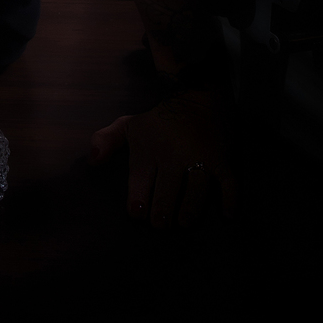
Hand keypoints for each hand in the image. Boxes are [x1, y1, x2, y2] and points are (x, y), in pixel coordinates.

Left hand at [89, 89, 237, 228]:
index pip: (141, 178)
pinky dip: (230, 200)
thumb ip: (106, 141)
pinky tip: (226, 215)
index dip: (138, 198)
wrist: (196, 97)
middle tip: (160, 225)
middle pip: (168, 189)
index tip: (136, 213)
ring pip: (197, 190)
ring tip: (183, 223)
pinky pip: (229, 184)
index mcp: (149, 148)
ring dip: (190, 210)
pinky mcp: (222, 161)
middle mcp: (174, 155)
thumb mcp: (128, 125)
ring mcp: (201, 158)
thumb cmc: (158, 120)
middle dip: (163, 211)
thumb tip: (92, 161)